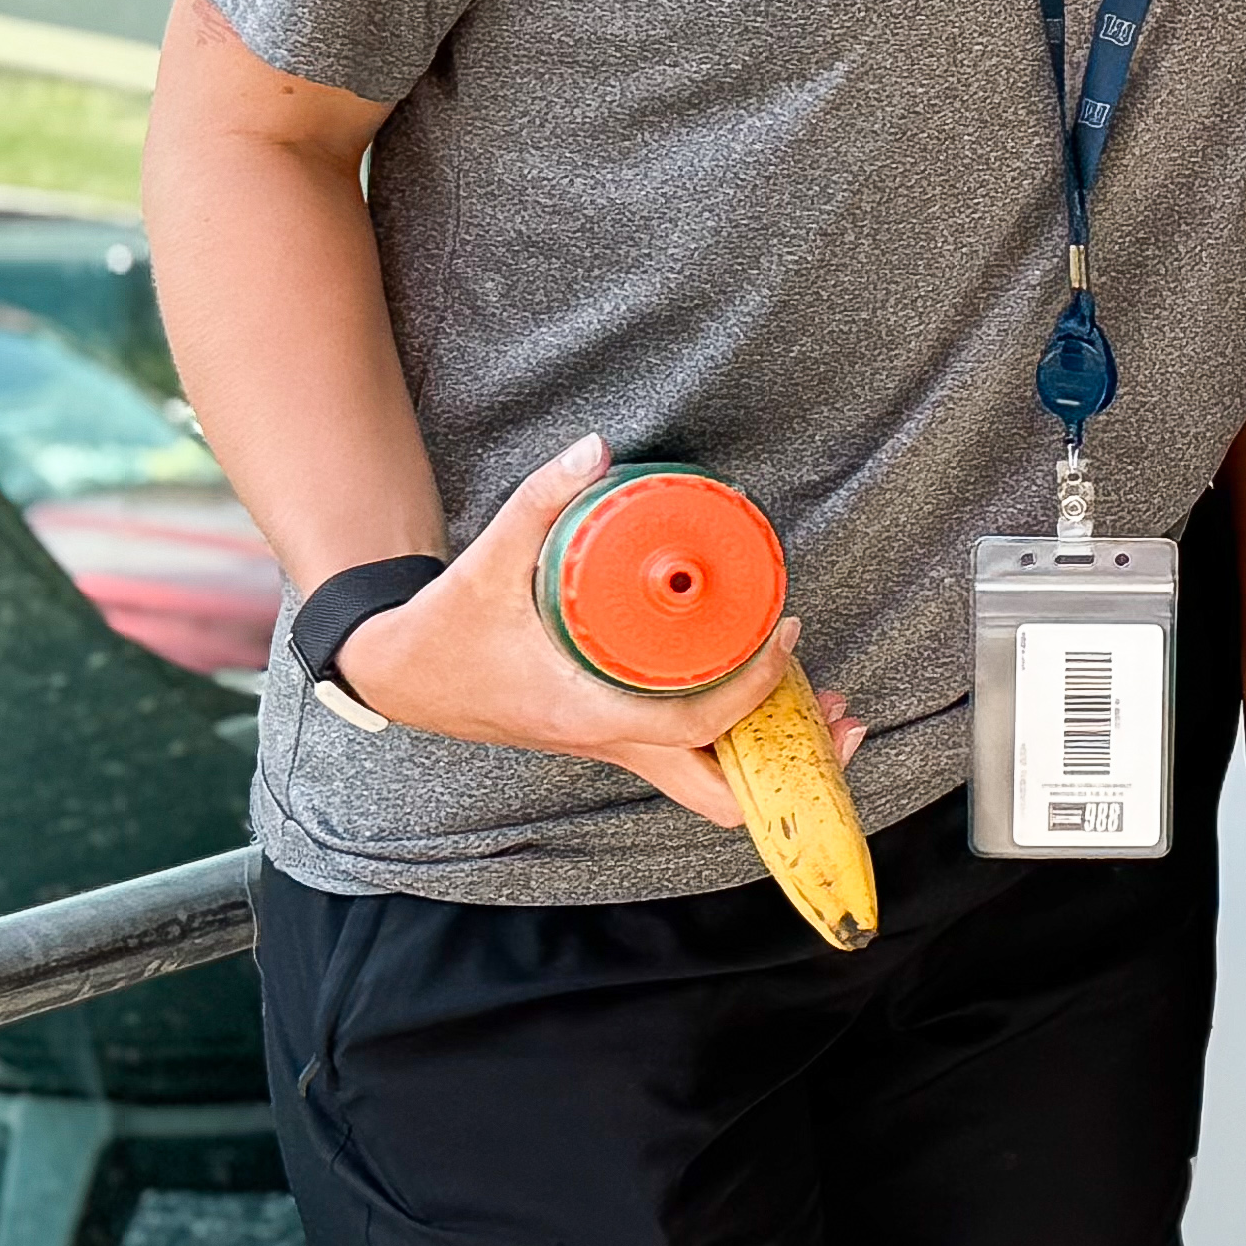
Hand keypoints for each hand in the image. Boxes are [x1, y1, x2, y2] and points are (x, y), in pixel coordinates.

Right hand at [321, 435, 865, 832]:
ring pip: (712, 783)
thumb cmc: (449, 629)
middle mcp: (611, 745)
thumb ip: (541, 500)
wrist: (404, 673)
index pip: (693, 725)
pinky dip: (742, 737)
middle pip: (718, 796)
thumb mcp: (488, 560)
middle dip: (792, 767)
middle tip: (842, 716)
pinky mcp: (618, 738)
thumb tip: (596, 448)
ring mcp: (617, 748)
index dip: (755, 687)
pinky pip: (695, 757)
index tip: (788, 632)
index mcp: (588, 716)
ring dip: (776, 755)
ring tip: (832, 709)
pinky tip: (774, 694)